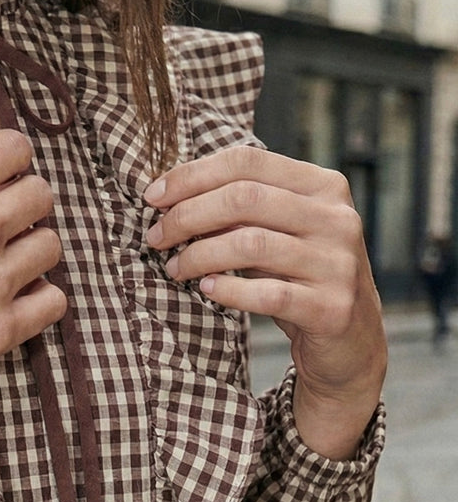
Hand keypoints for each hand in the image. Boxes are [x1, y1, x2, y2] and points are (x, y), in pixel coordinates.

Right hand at [0, 130, 65, 472]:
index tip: (0, 178)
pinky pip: (54, 301)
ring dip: (30, 253)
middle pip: (41, 195)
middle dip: (23, 205)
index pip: (14, 148)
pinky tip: (13, 301)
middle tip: (1, 225)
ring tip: (1, 267)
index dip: (8, 162)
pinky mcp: (1, 330)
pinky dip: (39, 299)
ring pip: (51, 246)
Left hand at [144, 145, 386, 459]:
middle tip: (156, 237)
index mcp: (323, 186)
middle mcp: (337, 218)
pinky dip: (228, 290)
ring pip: (251, 244)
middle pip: (244, 198)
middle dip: (187, 216)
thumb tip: (168, 195)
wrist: (349, 339)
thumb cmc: (297, 277)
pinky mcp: (332, 308)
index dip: (192, 175)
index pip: (247, 162)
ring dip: (199, 255)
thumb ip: (240, 209)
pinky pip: (268, 294)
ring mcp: (338, 263)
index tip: (152, 197)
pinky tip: (205, 290)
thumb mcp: (277, 232)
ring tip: (174, 268)